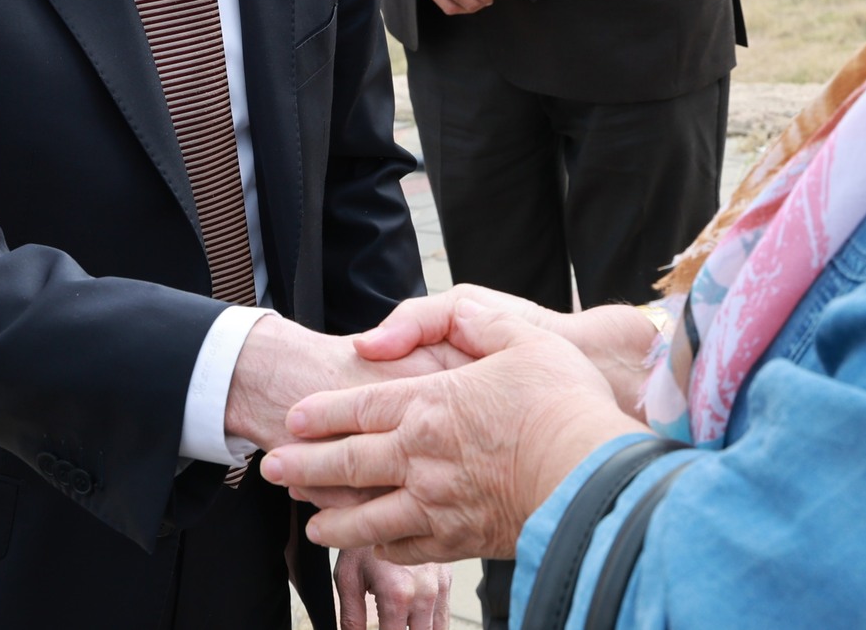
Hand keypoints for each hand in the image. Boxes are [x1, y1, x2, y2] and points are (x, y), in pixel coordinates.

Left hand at [263, 300, 648, 561]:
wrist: (592, 473)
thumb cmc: (563, 399)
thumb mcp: (519, 333)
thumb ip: (462, 319)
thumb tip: (395, 333)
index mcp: (431, 405)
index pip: (357, 409)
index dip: (319, 415)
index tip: (292, 421)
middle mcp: (421, 458)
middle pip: (346, 464)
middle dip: (304, 465)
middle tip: (273, 468)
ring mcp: (436, 504)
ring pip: (364, 518)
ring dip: (330, 518)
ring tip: (309, 521)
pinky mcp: (459, 540)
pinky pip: (404, 547)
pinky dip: (378, 548)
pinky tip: (367, 547)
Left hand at [334, 546, 449, 629]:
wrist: (390, 498)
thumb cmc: (366, 536)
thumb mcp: (348, 577)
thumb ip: (350, 619)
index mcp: (399, 595)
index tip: (375, 627)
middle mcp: (426, 592)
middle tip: (385, 624)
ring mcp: (441, 587)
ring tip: (396, 623)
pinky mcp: (448, 580)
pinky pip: (445, 618)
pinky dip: (431, 625)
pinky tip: (413, 621)